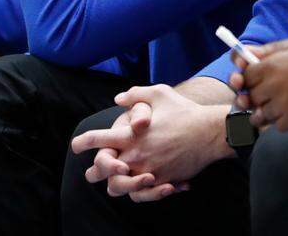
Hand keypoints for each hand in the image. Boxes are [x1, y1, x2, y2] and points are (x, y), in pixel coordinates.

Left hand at [70, 84, 231, 202]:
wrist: (210, 133)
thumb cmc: (185, 112)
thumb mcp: (160, 93)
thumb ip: (136, 95)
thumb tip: (118, 99)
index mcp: (130, 135)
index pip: (96, 140)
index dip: (82, 142)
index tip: (76, 145)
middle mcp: (135, 155)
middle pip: (102, 171)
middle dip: (94, 171)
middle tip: (93, 171)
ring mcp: (148, 171)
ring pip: (119, 187)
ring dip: (115, 184)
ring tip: (117, 180)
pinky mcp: (162, 181)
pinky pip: (142, 194)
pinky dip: (140, 191)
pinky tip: (143, 184)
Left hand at [231, 37, 287, 129]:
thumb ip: (274, 48)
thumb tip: (251, 53)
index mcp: (272, 65)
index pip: (245, 76)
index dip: (250, 78)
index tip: (260, 79)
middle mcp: (273, 86)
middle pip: (251, 96)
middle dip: (259, 95)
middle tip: (273, 93)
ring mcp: (282, 105)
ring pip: (261, 115)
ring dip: (269, 111)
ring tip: (283, 105)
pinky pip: (277, 126)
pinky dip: (283, 121)